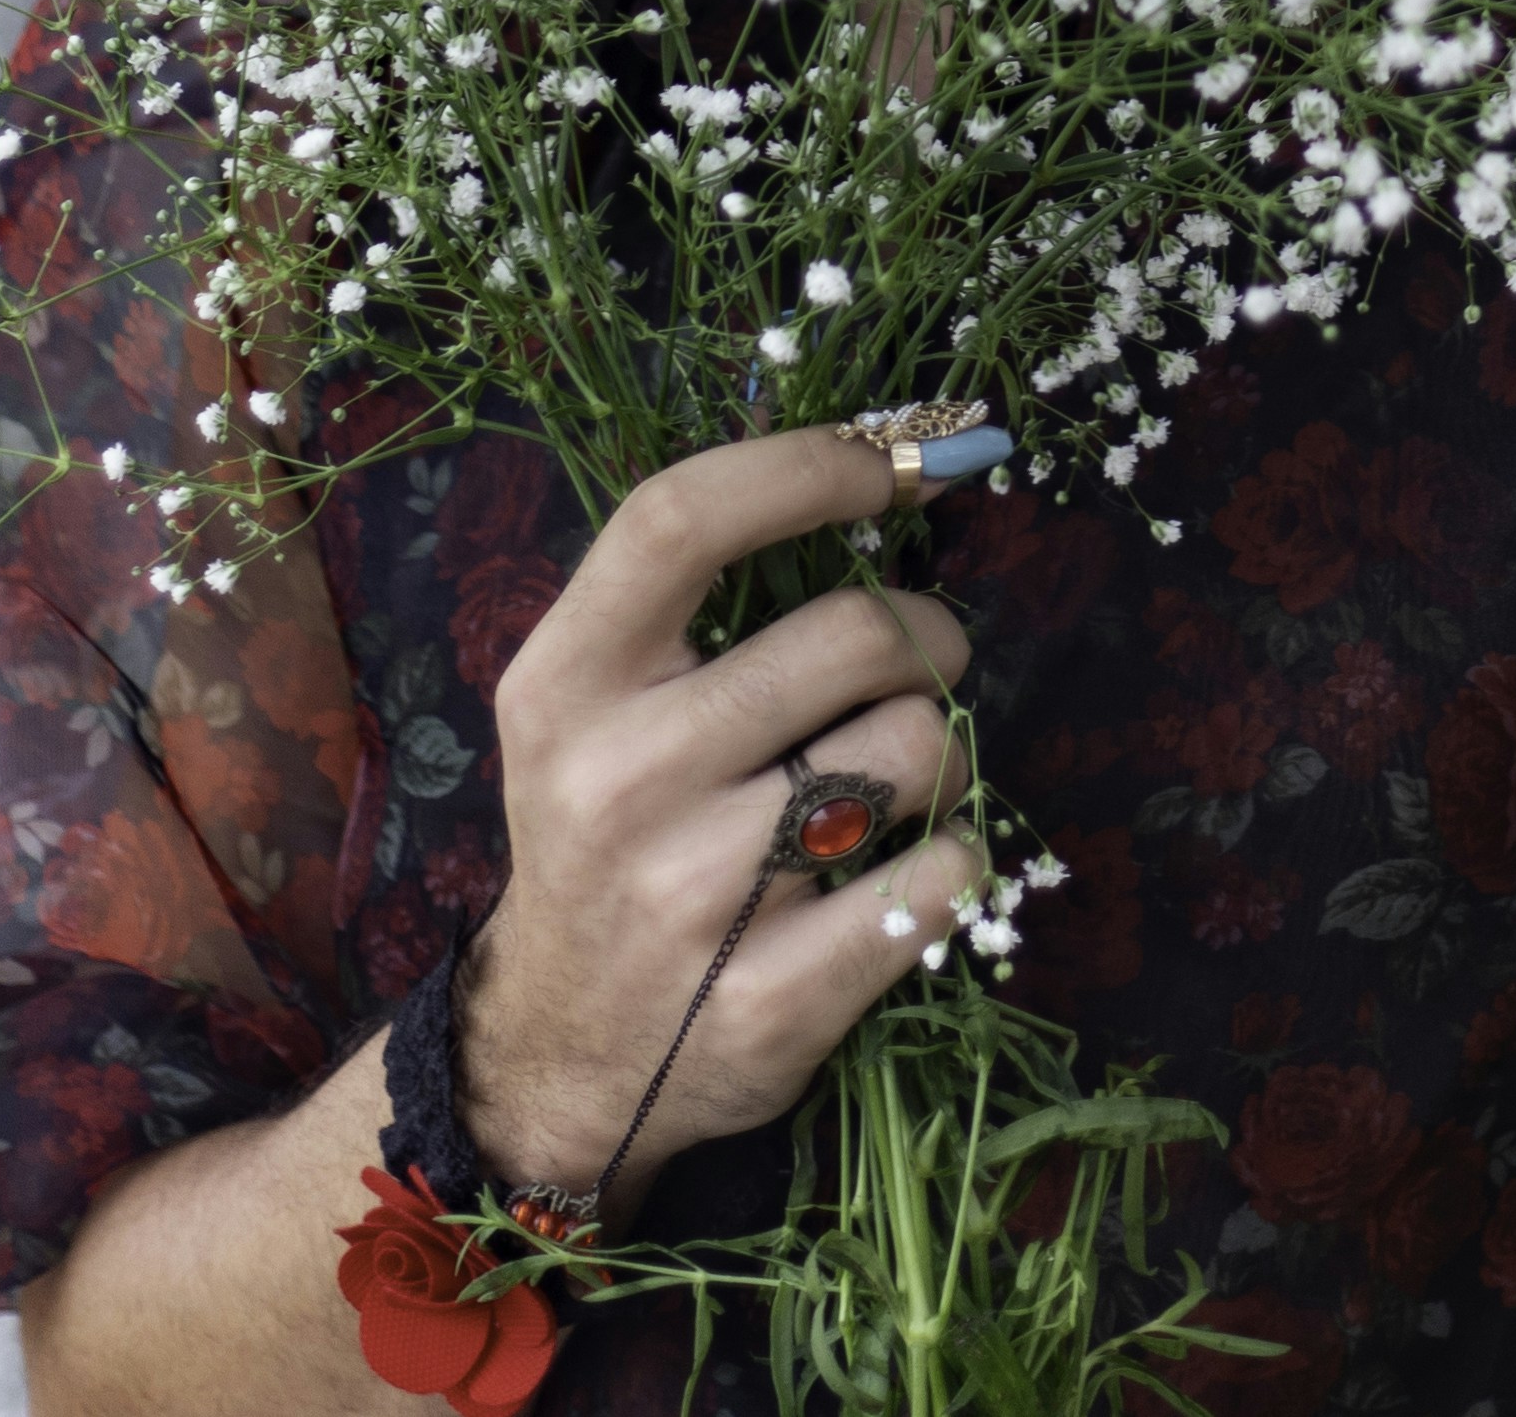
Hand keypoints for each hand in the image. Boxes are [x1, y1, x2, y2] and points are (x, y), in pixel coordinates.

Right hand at [454, 432, 983, 1210]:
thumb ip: (692, 600)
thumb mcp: (589, 707)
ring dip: (938, 750)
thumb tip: (883, 462)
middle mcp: (616, 778)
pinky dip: (953, 857)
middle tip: (922, 657)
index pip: (683, 519)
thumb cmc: (608, 836)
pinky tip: (905, 869)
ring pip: (913, 748)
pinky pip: (943, 874)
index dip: (811, 466)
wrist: (562, 1054)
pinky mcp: (773, 997)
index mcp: (563, 684)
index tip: (900, 465)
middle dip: (926, 632)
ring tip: (895, 780)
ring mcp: (693, 896)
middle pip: (849, 634)